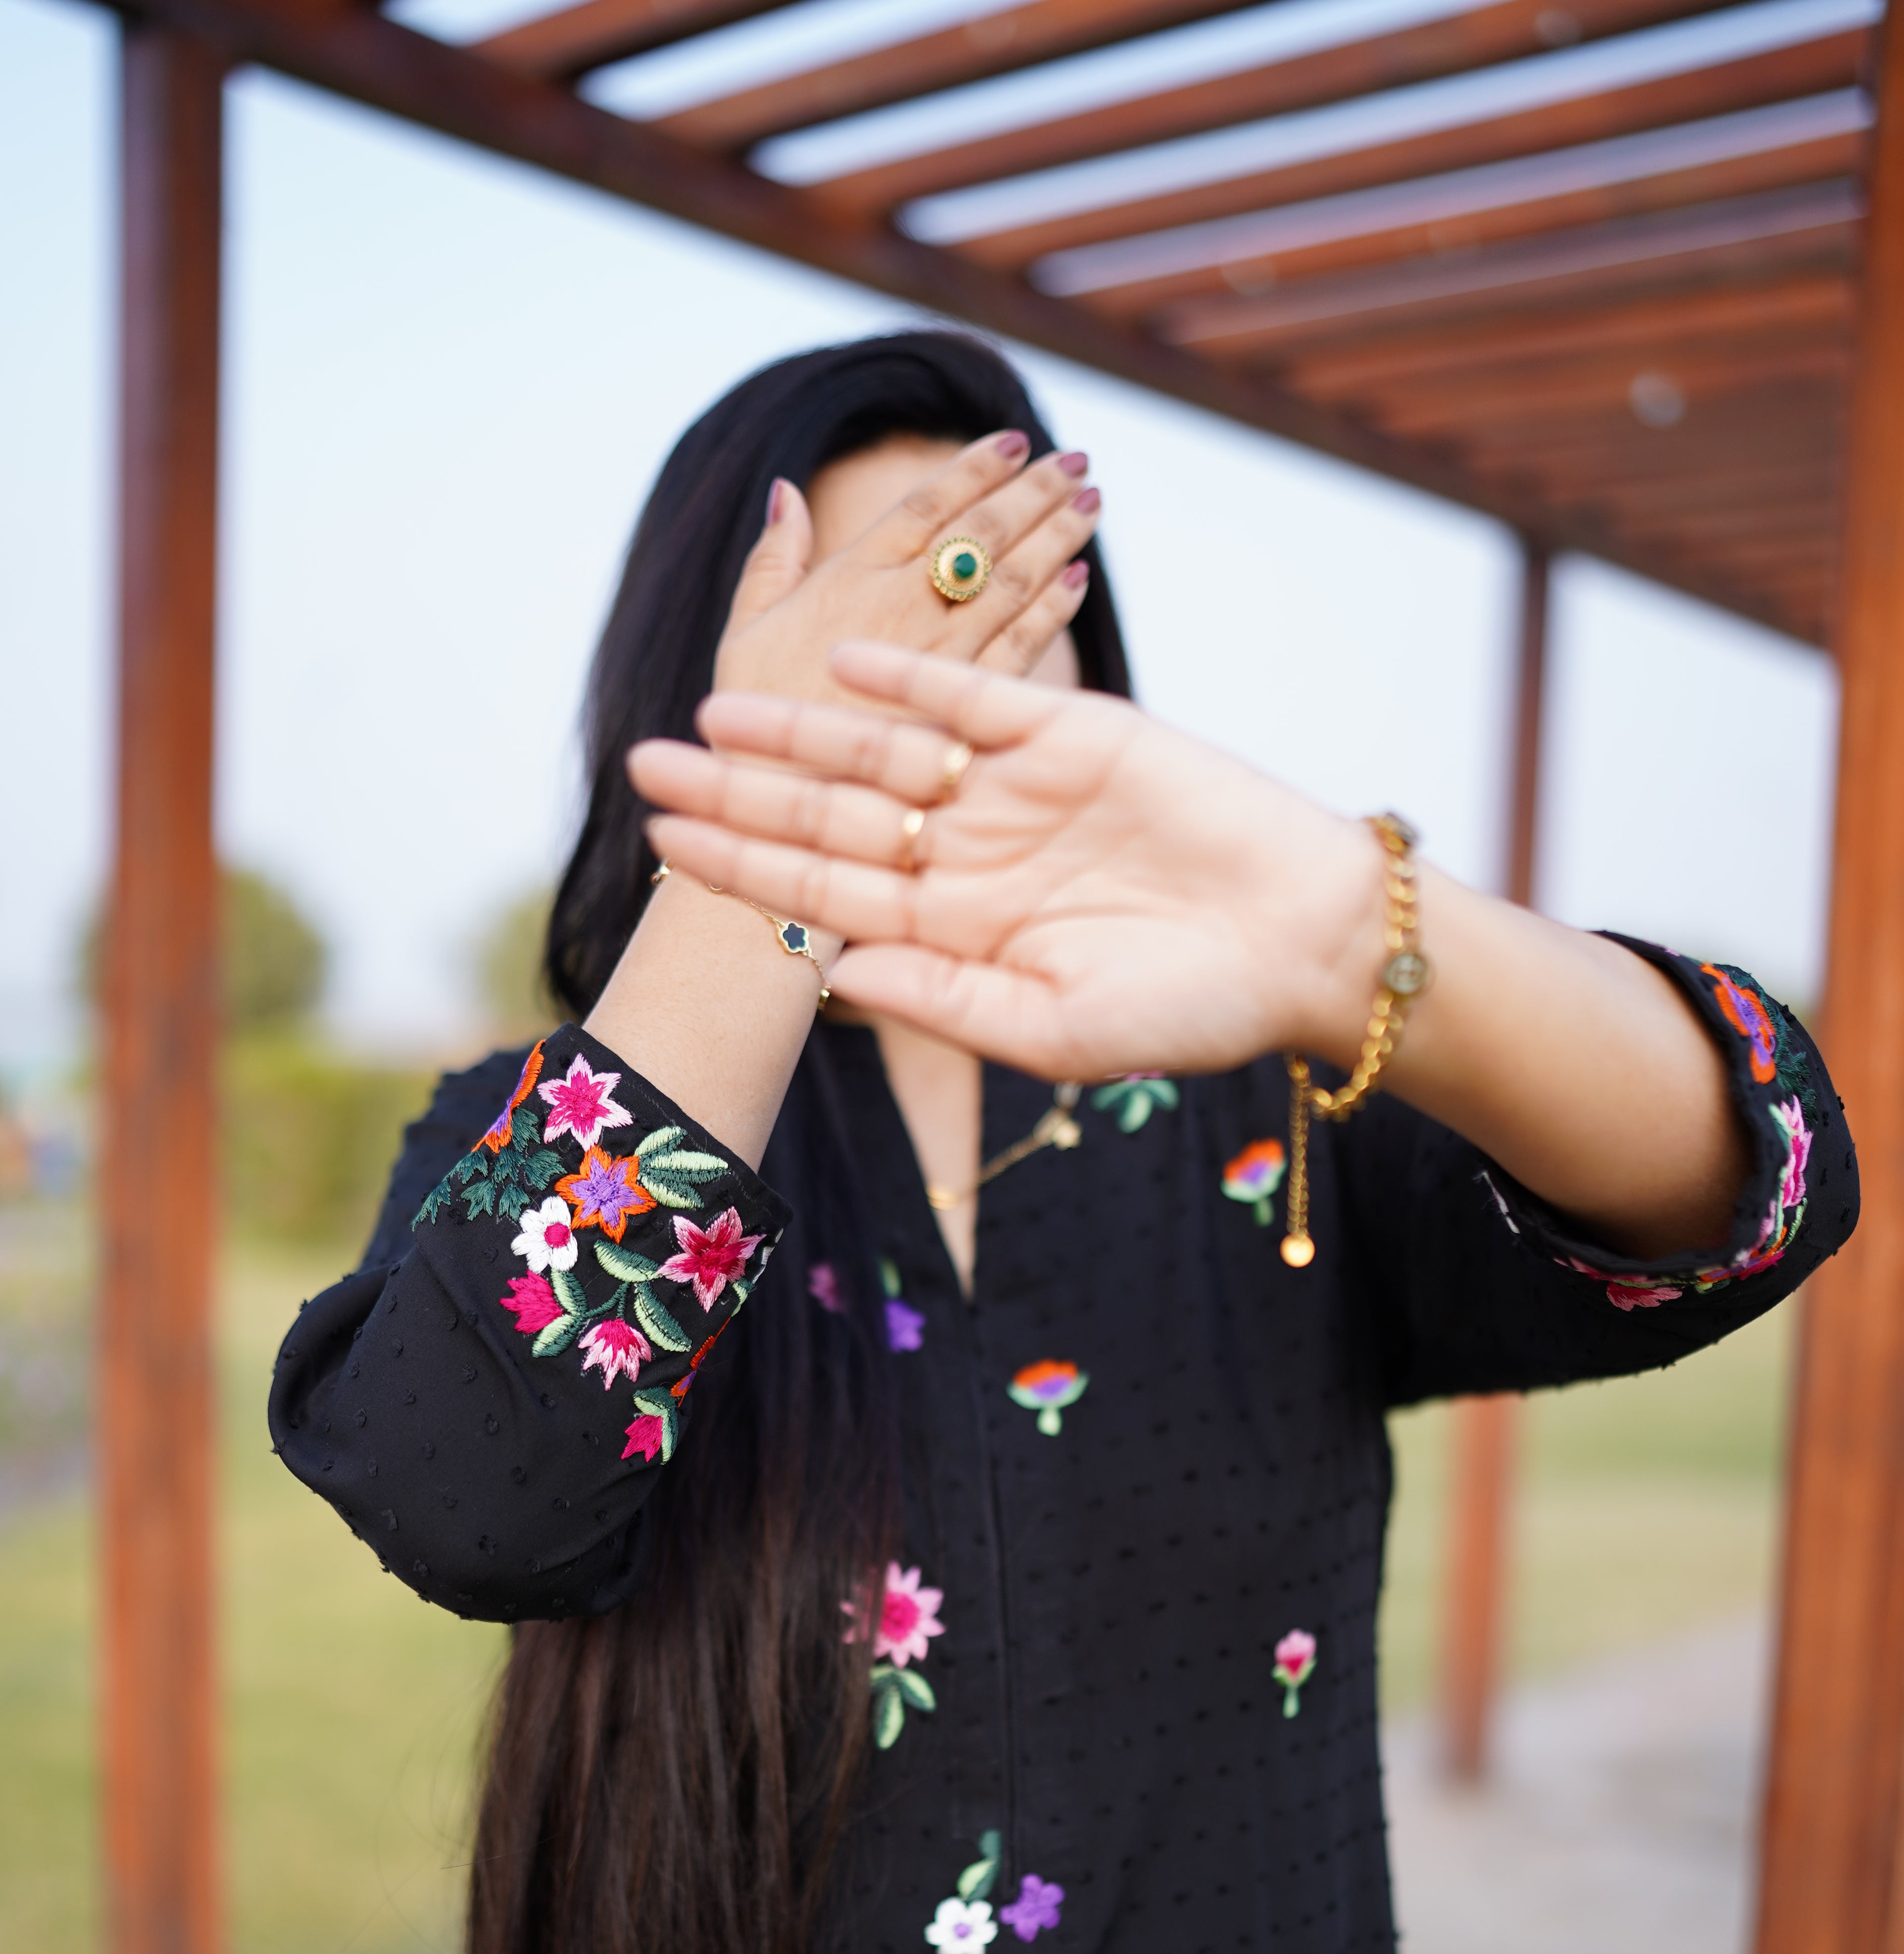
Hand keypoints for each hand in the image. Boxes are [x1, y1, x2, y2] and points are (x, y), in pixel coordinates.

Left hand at [632, 643, 1380, 1080]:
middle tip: (644, 765)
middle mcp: (966, 857)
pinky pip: (972, 695)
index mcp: (953, 934)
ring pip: (881, 753)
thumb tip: (840, 977)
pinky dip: (912, 677)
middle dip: (738, 794)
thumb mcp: (1057, 1031)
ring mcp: (1010, 791)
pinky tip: (843, 663)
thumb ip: (945, 1002)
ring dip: (800, 732)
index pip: (823, 897)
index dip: (744, 869)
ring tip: (714, 710)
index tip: (664, 847)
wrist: (1299, 941)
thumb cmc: (1188, 1007)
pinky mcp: (1067, 731)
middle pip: (828, 819)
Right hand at [707, 442, 1100, 719]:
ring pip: (1013, 581)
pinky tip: (1076, 581)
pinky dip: (1052, 610)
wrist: (776, 808)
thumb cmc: (754, 722)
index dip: (973, 468)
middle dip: (1034, 491)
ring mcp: (938, 658)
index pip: (927, 504)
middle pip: (984, 533)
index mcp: (850, 578)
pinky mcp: (964, 711)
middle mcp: (902, 607)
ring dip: (1057, 537)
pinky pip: (1020, 647)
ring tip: (1090, 503)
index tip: (1013, 440)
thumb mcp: (743, 632)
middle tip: (1076, 461)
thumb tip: (786, 488)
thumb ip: (771, 559)